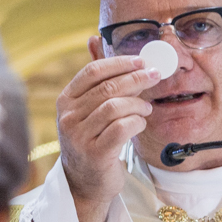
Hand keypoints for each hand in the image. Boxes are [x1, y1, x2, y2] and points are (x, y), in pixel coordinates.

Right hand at [57, 56, 158, 212]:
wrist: (84, 182)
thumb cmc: (91, 141)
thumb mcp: (87, 109)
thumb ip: (95, 79)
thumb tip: (94, 39)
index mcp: (65, 100)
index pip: (93, 72)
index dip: (120, 63)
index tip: (142, 61)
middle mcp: (68, 117)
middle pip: (107, 88)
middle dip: (137, 79)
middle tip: (155, 76)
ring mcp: (79, 136)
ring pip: (115, 107)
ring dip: (138, 104)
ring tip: (146, 107)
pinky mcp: (95, 154)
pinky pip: (122, 128)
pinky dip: (136, 122)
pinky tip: (140, 123)